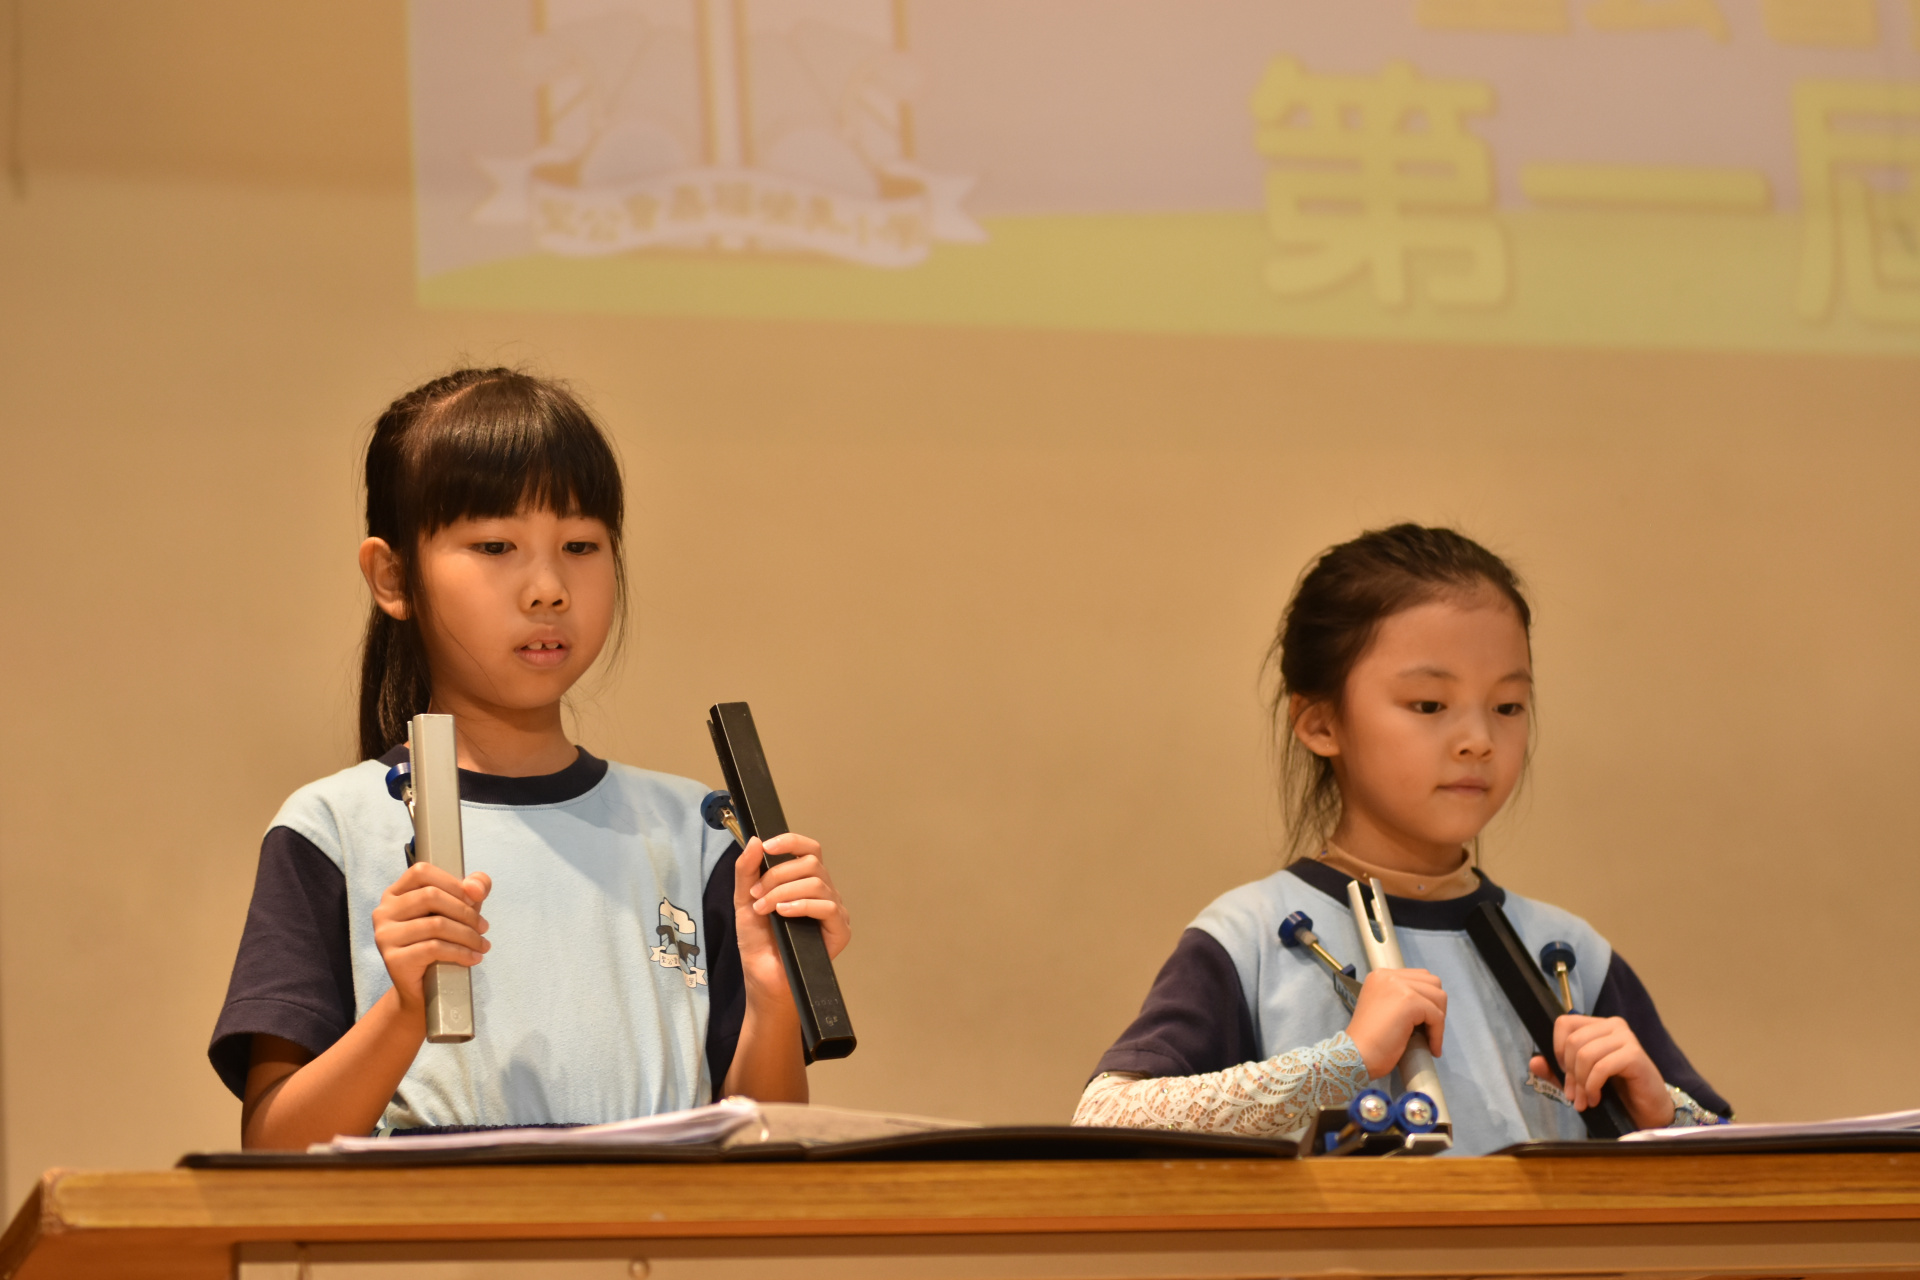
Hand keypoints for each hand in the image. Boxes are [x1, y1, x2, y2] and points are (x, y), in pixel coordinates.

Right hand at [372, 863, 491, 1014]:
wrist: (423, 990)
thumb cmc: (439, 943)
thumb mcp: (458, 911)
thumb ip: (472, 889)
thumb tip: (475, 886)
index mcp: (395, 894)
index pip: (422, 872)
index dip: (452, 882)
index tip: (474, 899)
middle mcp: (384, 911)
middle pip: (431, 897)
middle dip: (465, 912)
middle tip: (483, 928)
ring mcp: (385, 935)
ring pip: (435, 924)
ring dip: (467, 935)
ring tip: (482, 945)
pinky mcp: (393, 959)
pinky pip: (433, 948)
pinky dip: (460, 952)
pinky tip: (473, 958)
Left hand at [733, 833, 850, 1006]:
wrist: (763, 978)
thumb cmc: (758, 943)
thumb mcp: (744, 900)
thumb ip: (746, 871)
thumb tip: (755, 841)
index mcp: (804, 881)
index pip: (808, 849)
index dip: (791, 842)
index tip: (768, 846)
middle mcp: (823, 891)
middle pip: (810, 863)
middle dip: (777, 875)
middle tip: (757, 895)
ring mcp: (833, 910)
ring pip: (816, 883)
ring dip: (783, 892)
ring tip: (765, 909)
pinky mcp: (840, 930)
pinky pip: (827, 906)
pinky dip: (801, 906)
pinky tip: (784, 914)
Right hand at [1345, 967, 1446, 1077]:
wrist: (1357, 1054)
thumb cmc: (1369, 1040)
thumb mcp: (1383, 1007)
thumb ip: (1400, 999)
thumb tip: (1429, 1003)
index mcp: (1381, 975)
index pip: (1418, 977)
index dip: (1427, 1000)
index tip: (1424, 1021)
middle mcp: (1389, 975)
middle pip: (1432, 982)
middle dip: (1437, 1006)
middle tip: (1429, 1028)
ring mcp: (1399, 986)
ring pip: (1438, 997)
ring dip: (1439, 1020)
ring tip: (1431, 1038)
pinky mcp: (1409, 1001)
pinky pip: (1437, 1016)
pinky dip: (1438, 1034)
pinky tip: (1432, 1048)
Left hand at [1528, 1014, 1674, 1129]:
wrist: (1648, 1109)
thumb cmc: (1616, 1091)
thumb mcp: (1579, 1081)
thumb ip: (1556, 1071)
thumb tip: (1534, 1062)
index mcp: (1598, 1025)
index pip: (1564, 1023)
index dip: (1557, 1049)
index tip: (1564, 1073)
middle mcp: (1613, 1025)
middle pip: (1572, 1041)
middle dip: (1569, 1073)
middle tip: (1574, 1095)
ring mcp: (1626, 1037)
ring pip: (1585, 1054)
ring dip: (1580, 1083)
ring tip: (1585, 1101)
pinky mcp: (1635, 1054)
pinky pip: (1601, 1067)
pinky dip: (1592, 1086)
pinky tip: (1596, 1099)